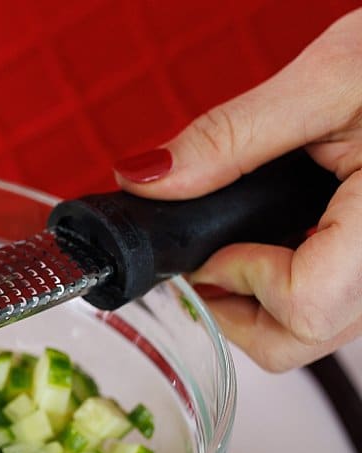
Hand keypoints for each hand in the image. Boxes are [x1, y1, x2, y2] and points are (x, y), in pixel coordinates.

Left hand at [113, 8, 361, 371]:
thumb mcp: (330, 78)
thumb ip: (232, 137)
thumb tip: (148, 181)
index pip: (302, 306)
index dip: (240, 279)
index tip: (214, 245)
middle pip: (301, 338)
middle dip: (239, 307)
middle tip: (212, 257)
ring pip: (320, 330)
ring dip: (267, 297)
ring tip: (250, 241)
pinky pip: (341, 304)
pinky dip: (299, 280)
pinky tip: (290, 235)